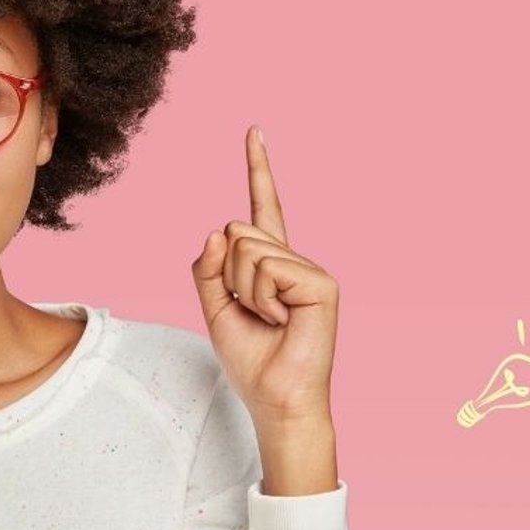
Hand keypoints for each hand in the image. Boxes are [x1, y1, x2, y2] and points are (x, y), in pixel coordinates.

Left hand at [190, 126, 338, 423]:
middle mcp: (292, 259)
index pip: (261, 207)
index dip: (258, 168)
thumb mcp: (214, 309)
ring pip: (247, 250)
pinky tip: (282, 320)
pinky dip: (262, 299)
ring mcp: (310, 268)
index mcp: (269, 264)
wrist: (276, 398)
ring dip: (243, 291)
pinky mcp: (321, 282)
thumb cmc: (251, 360)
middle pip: (236, 232)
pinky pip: (267, 269)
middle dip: (227, 276)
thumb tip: (217, 232)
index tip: (254, 131)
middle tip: (251, 312)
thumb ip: (208, 269)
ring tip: (268, 319)